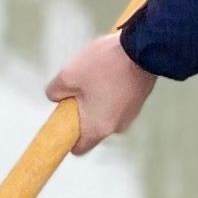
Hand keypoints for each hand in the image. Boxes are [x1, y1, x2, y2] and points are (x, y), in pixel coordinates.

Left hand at [45, 32, 155, 153]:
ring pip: (103, 113)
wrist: (143, 48)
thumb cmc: (104, 65)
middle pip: (90, 128)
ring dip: (95, 99)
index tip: (61, 121)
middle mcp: (117, 127)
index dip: (66, 138)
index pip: (79, 148)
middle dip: (79, 112)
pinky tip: (107, 71)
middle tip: (76, 89)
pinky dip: (109, 92)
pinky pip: (116, 102)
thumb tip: (56, 97)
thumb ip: (54, 92)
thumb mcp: (67, 75)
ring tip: (94, 75)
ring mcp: (130, 115)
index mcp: (98, 128)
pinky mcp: (138, 101)